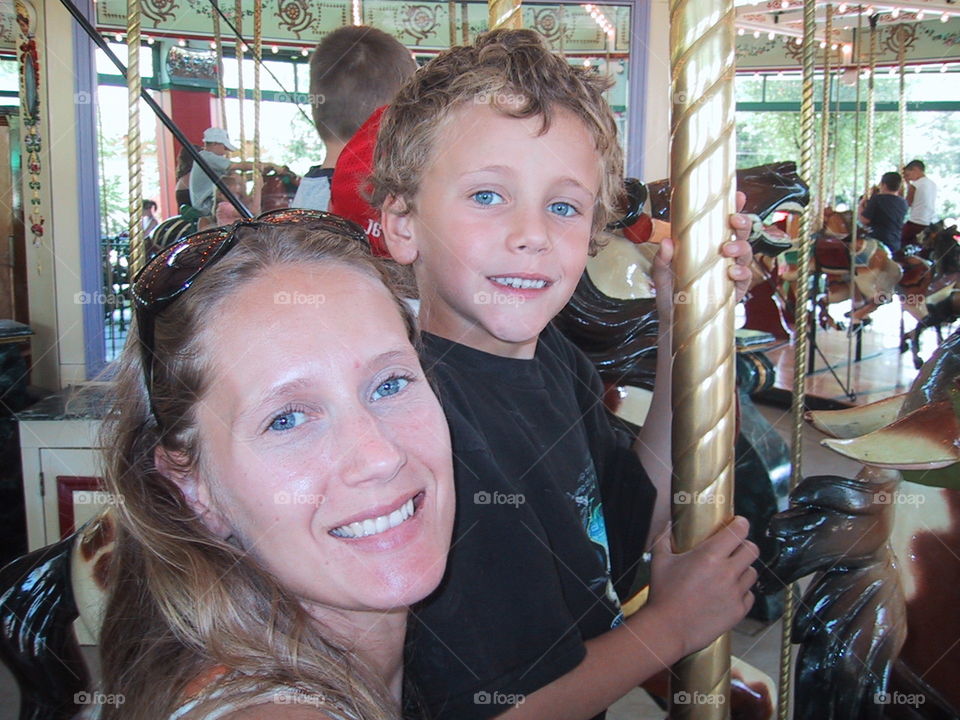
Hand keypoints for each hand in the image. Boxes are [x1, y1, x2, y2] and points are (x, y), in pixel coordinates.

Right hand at [645, 516, 757, 656]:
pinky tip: (729, 594)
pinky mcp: (739, 611)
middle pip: (752, 549)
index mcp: (710, 555)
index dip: (741, 524)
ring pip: (752, 573)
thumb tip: (669, 524)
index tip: (737, 524)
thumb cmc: (663, 593)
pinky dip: (742, 592)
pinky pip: (749, 595)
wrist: (668, 628)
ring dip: (743, 570)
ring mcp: (736, 592)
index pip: (739, 531)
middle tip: (734, 549)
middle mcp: (728, 572)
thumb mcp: (659, 561)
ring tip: (730, 574)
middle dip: (745, 546)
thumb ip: (664, 538)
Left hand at [652, 191, 754, 319]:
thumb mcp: (661, 275)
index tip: (739, 196)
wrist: (675, 321)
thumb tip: (666, 242)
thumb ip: (662, 260)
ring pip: (746, 253)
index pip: (724, 222)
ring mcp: (732, 271)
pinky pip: (745, 278)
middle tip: (733, 220)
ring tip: (727, 249)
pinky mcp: (736, 290)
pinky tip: (732, 272)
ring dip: (740, 247)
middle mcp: (725, 254)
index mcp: (709, 244)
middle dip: (742, 223)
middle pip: (742, 233)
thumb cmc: (671, 292)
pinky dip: (741, 273)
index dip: (735, 207)